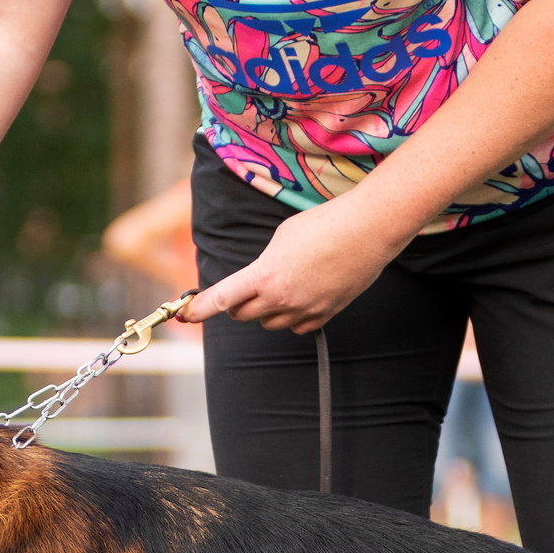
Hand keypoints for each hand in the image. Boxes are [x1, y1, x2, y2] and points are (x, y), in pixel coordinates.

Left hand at [185, 199, 407, 333]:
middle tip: (241, 291)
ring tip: (280, 288)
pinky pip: (297, 328)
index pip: (222, 298)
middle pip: (243, 314)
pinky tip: (300, 300)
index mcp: (264, 275)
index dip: (200, 309)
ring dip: (266, 311)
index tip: (186, 314)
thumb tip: (259, 280)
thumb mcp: (281, 237)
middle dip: (236, 304)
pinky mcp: (325, 315)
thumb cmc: (324, 224)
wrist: (367, 229)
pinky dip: (292, 318)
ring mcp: (304, 310)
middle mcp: (281, 299)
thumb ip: (263, 264)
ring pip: (270, 324)